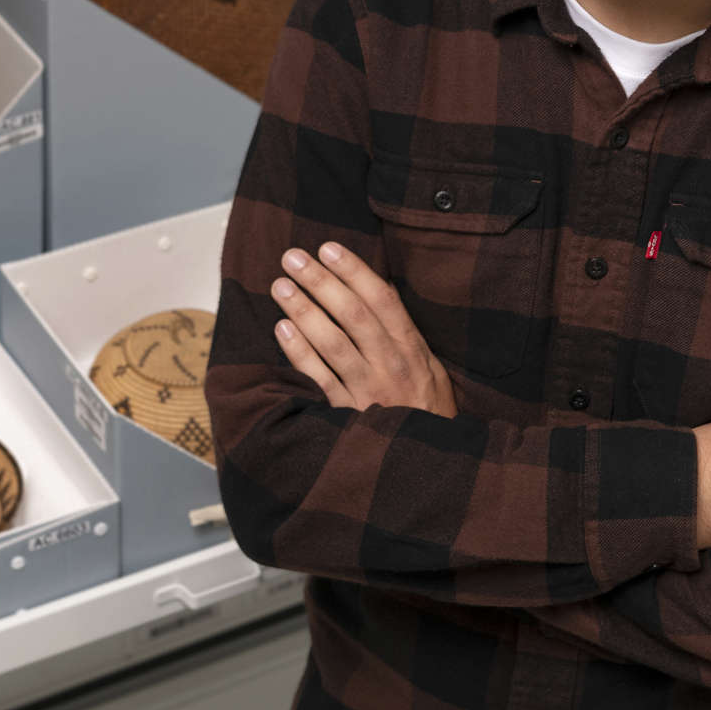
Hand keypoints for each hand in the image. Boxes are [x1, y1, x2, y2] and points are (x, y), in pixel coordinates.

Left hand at [269, 242, 456, 417]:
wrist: (428, 462)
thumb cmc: (426, 407)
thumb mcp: (430, 365)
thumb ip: (404, 331)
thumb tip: (381, 288)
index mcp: (412, 348)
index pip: (382, 300)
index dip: (354, 271)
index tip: (328, 248)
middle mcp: (391, 365)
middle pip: (354, 315)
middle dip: (321, 282)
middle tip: (293, 257)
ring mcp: (369, 390)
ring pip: (334, 343)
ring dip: (305, 311)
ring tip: (280, 286)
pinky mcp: (349, 414)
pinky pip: (321, 379)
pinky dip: (300, 354)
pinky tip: (282, 330)